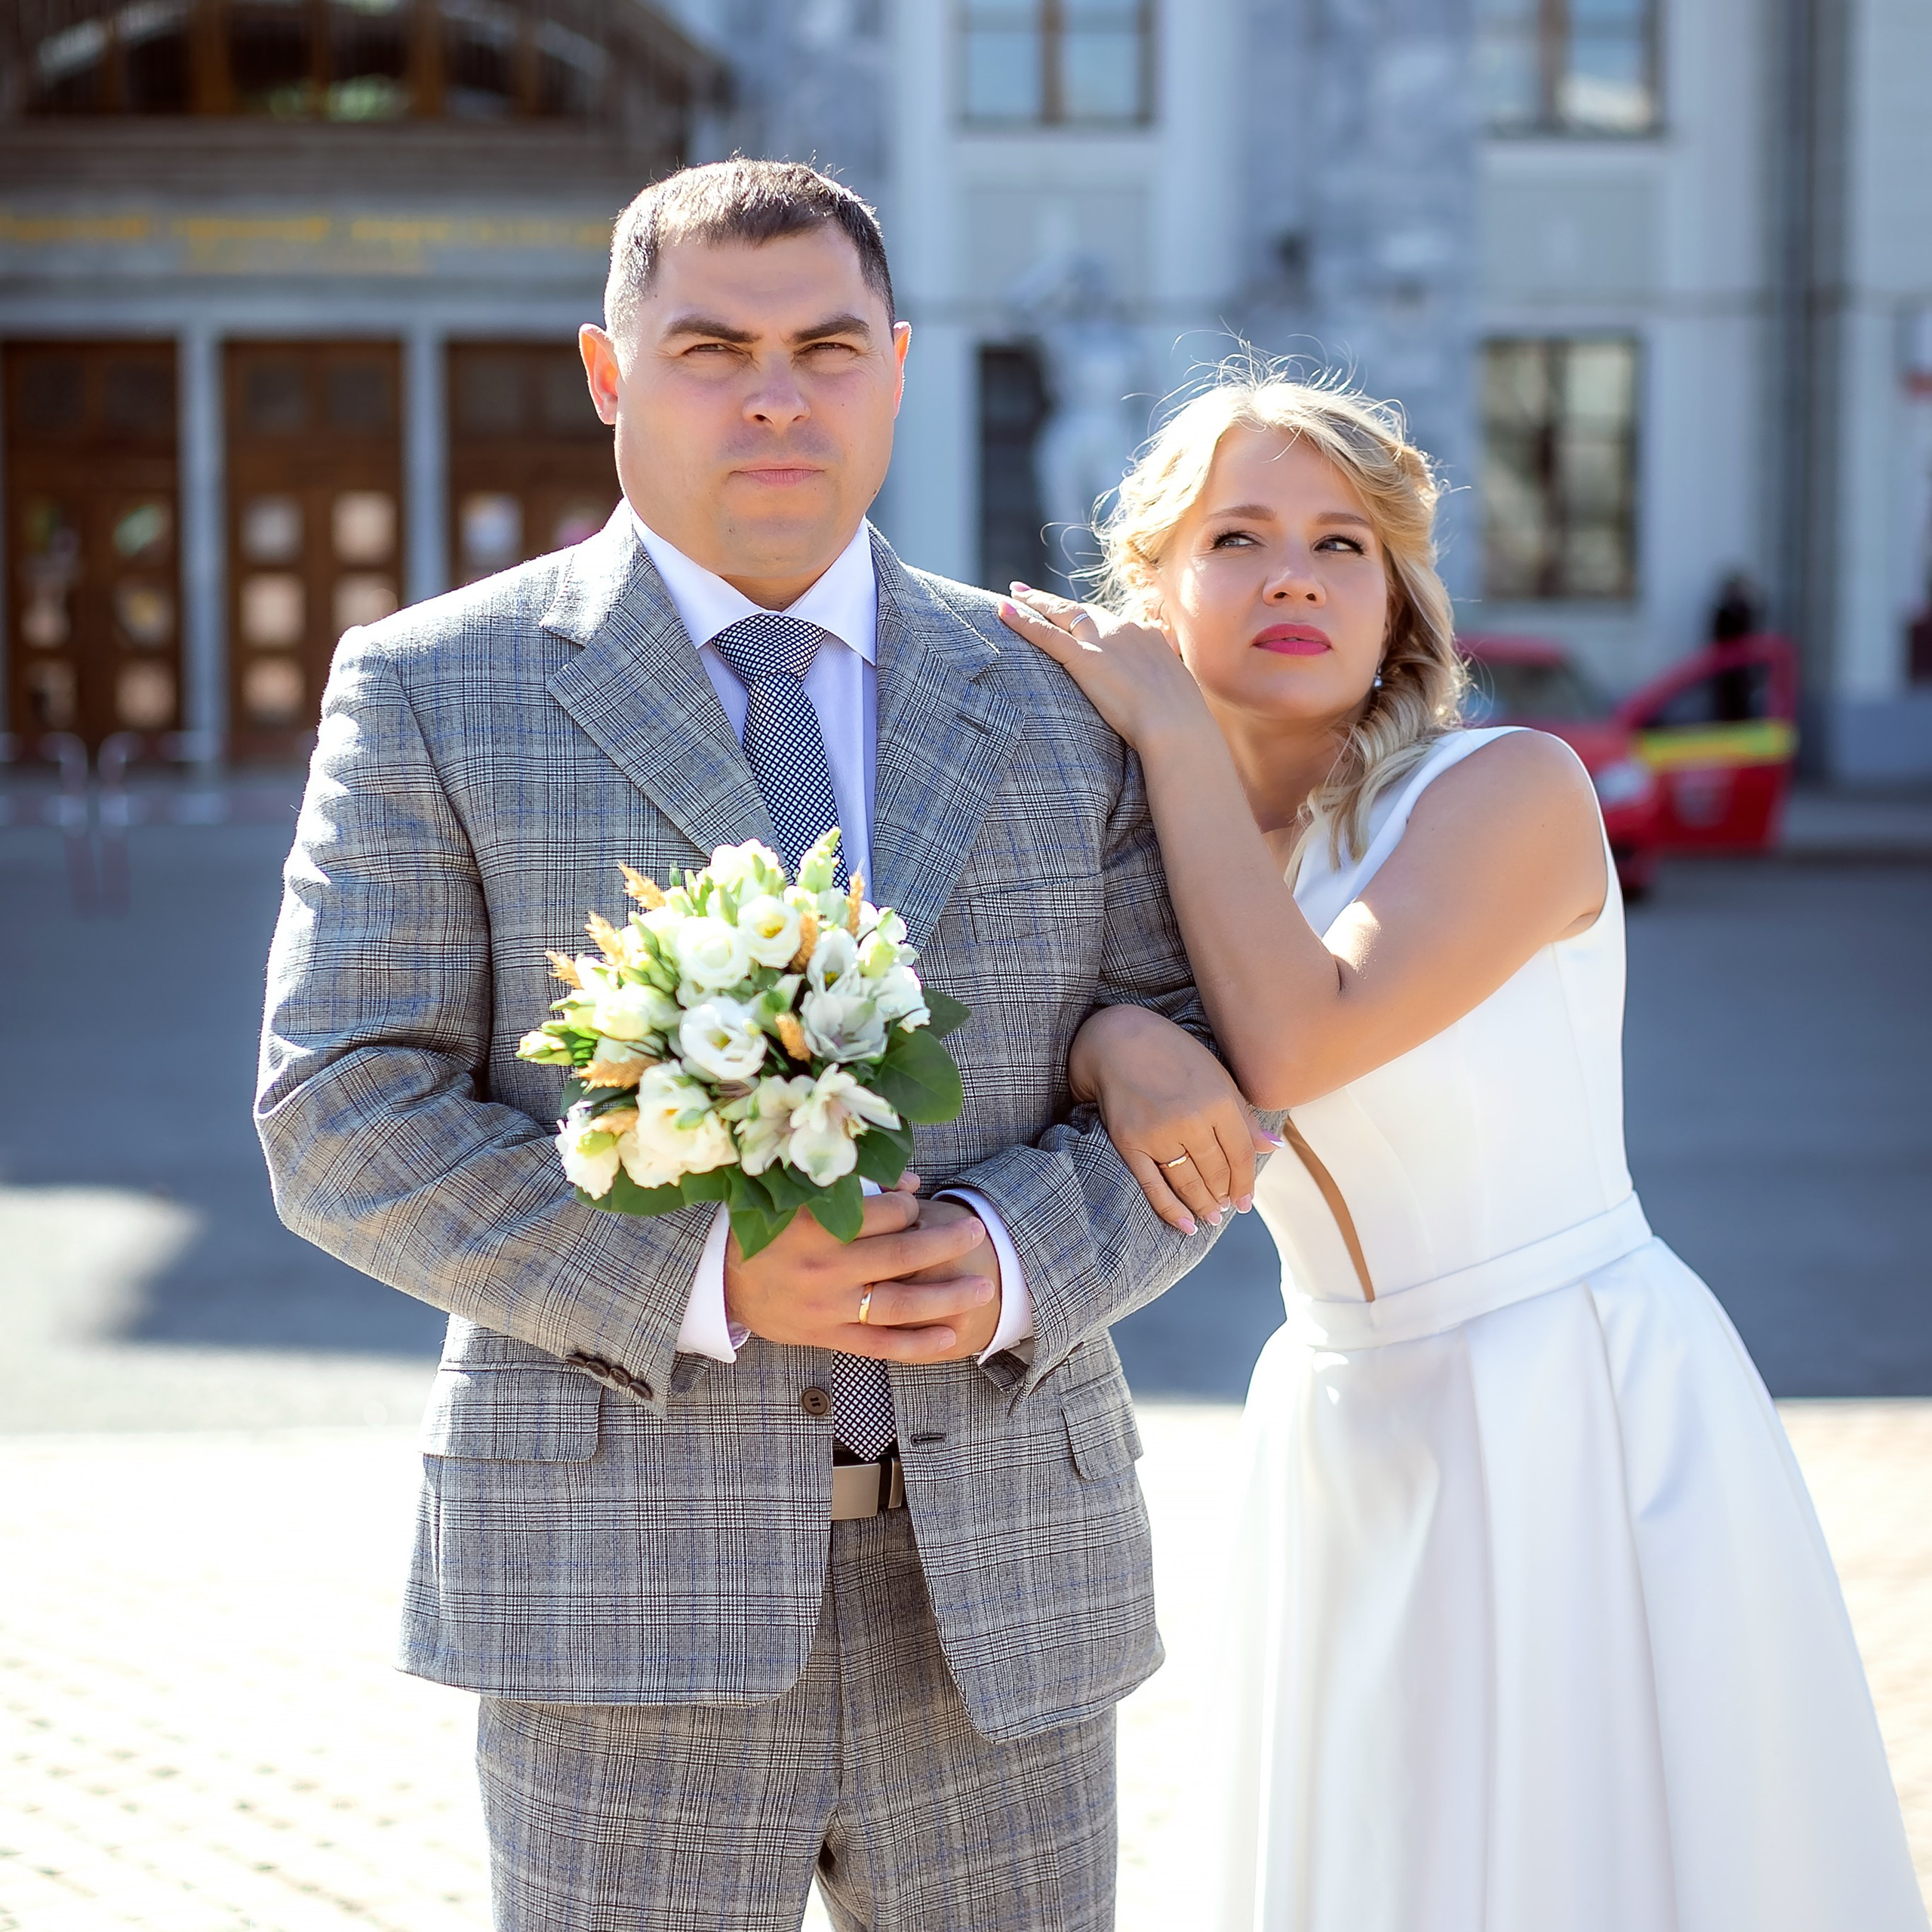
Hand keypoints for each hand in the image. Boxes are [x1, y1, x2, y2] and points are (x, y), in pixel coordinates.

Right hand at [723, 1175, 997, 1361]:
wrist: (719, 1281)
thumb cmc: (766, 1229)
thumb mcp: (798, 1198)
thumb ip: (854, 1187)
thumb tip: (911, 1182)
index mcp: (816, 1224)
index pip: (885, 1213)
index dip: (910, 1206)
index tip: (915, 1205)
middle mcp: (823, 1267)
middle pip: (902, 1256)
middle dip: (947, 1244)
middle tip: (977, 1232)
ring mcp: (827, 1306)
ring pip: (899, 1303)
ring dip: (947, 1296)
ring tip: (982, 1287)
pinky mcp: (825, 1336)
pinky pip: (879, 1345)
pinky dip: (917, 1343)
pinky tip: (949, 1336)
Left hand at [997, 584, 1207, 750]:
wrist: (1177, 725)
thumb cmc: (1180, 722)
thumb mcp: (1175, 694)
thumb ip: (1160, 686)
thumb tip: (1161, 697)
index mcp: (1147, 637)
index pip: (1110, 621)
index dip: (1087, 616)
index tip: (1074, 613)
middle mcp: (1125, 629)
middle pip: (1082, 610)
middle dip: (1055, 602)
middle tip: (1029, 592)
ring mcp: (1103, 641)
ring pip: (1062, 613)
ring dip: (1035, 602)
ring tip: (1013, 595)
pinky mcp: (1085, 658)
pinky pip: (1047, 634)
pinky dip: (1022, 621)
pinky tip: (1002, 609)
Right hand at [1069, 1005, 1278, 1233]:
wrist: (1117, 1040)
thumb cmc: (1172, 1054)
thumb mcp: (1216, 1075)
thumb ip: (1242, 1114)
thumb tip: (1272, 1147)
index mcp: (1218, 1100)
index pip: (1241, 1155)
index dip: (1246, 1183)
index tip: (1246, 1202)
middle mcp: (1191, 1119)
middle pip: (1216, 1172)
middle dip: (1224, 1194)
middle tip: (1227, 1208)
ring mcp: (1158, 1133)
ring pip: (1188, 1182)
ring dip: (1203, 1205)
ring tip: (1211, 1216)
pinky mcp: (1129, 1142)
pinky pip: (1153, 1185)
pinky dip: (1171, 1209)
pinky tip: (1185, 1225)